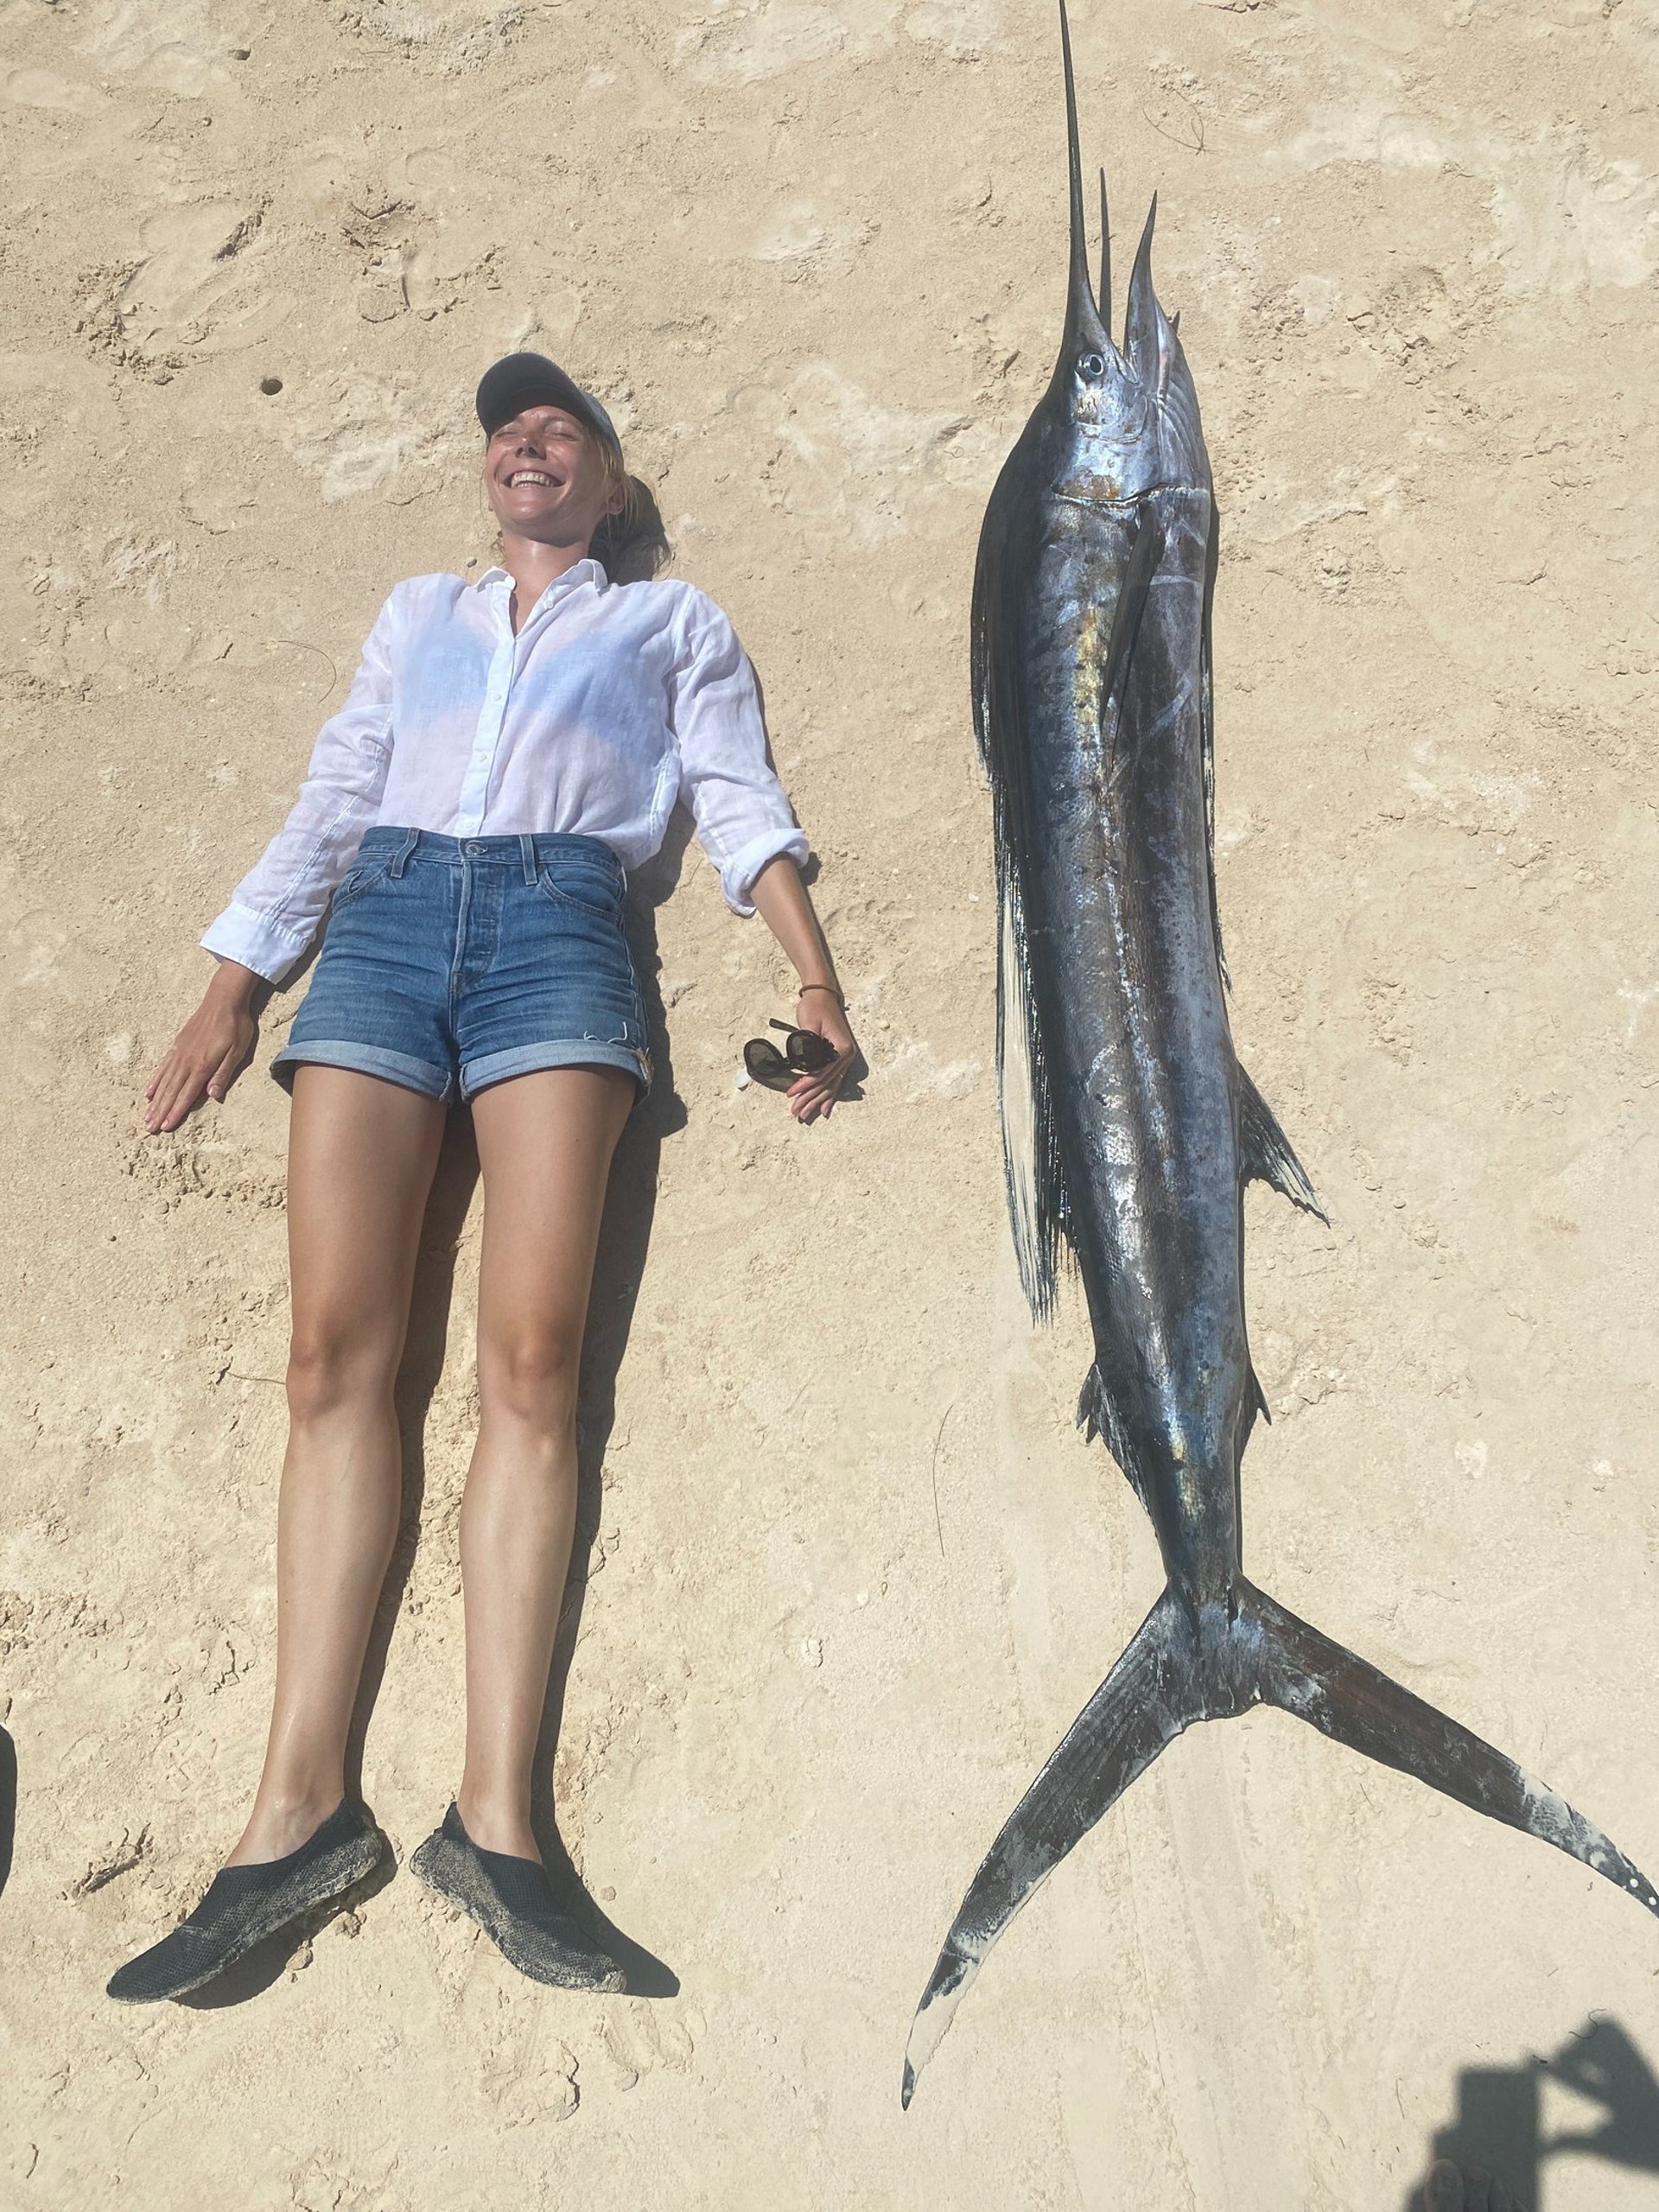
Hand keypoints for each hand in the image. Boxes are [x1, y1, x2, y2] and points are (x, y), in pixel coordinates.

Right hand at [143, 964, 259, 1133]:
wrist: (223, 1000)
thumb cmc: (235, 1026)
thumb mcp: (237, 1051)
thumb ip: (223, 1073)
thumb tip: (213, 1095)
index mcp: (202, 1065)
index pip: (187, 1094)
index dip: (176, 1111)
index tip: (166, 1126)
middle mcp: (187, 1061)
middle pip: (172, 1091)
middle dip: (160, 1111)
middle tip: (149, 1128)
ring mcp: (179, 1053)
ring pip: (164, 1082)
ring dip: (155, 1101)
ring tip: (146, 1116)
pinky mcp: (177, 1045)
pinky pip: (163, 1067)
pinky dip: (155, 1081)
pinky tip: (149, 1092)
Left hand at [787, 988, 855, 1124]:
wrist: (822, 996)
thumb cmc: (814, 1007)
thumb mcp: (809, 1024)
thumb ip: (808, 1045)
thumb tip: (803, 1066)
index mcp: (841, 1048)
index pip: (821, 1073)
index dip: (805, 1085)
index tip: (791, 1093)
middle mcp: (846, 1056)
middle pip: (826, 1083)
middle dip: (809, 1099)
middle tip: (796, 1112)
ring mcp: (845, 1058)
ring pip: (830, 1085)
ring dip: (816, 1101)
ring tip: (804, 1114)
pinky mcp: (839, 1058)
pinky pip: (834, 1081)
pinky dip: (828, 1095)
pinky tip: (823, 1109)